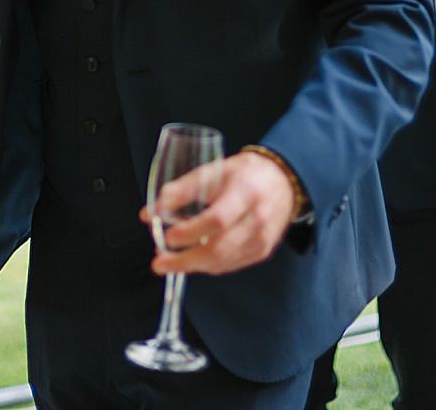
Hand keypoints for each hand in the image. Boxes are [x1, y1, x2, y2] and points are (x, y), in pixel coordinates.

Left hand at [142, 151, 295, 276]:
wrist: (284, 181)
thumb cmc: (245, 173)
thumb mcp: (215, 169)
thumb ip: (183, 189)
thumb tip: (151, 211)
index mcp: (245, 193)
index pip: (217, 220)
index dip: (190, 232)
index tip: (167, 237)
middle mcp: (257, 219)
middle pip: (219, 249)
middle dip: (185, 261)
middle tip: (159, 263)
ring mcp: (262, 239)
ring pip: (223, 262)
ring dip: (193, 266)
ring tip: (169, 263)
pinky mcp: (262, 251)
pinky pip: (231, 265)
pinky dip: (208, 266)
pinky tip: (192, 260)